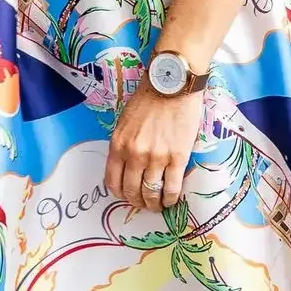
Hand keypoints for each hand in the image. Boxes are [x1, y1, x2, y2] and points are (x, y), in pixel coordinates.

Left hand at [106, 81, 204, 210]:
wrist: (171, 84)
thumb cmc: (148, 98)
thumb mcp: (125, 122)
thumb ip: (124, 145)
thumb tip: (128, 167)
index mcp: (118, 145)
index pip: (113, 182)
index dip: (120, 194)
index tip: (127, 196)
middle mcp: (134, 155)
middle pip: (132, 191)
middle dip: (138, 202)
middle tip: (144, 204)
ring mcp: (156, 157)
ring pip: (152, 192)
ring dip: (154, 204)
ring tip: (159, 205)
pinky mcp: (178, 157)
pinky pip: (172, 187)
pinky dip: (171, 198)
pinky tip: (171, 200)